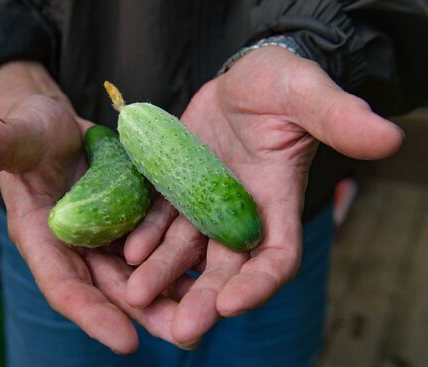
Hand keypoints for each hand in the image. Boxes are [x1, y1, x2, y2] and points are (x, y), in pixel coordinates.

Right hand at [0, 61, 182, 353]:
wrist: (58, 128)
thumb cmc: (30, 131)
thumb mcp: (15, 135)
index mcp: (42, 236)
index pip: (63, 283)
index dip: (91, 312)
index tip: (125, 341)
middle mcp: (77, 245)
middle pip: (110, 289)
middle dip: (145, 315)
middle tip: (185, 335)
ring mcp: (107, 235)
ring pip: (139, 273)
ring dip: (172, 296)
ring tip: (208, 315)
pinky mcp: (132, 219)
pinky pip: (157, 245)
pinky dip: (181, 260)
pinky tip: (212, 270)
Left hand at [123, 47, 403, 344]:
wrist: (242, 79)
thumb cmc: (280, 82)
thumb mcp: (306, 93)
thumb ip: (338, 116)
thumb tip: (387, 137)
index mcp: (277, 198)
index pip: (277, 254)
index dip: (259, 283)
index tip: (231, 304)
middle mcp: (241, 210)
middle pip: (225, 266)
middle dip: (204, 297)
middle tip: (181, 331)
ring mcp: (206, 201)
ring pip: (185, 247)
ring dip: (163, 273)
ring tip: (136, 295)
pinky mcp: (178, 185)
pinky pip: (161, 218)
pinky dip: (146, 235)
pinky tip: (128, 250)